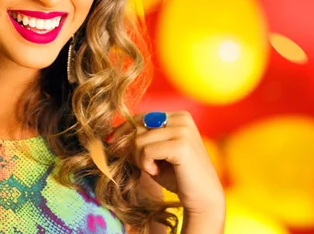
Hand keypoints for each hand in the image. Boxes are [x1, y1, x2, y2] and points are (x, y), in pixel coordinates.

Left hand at [108, 111, 224, 215]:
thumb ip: (138, 141)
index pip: (139, 117)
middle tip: (144, 165)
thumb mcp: (155, 153)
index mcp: (177, 116)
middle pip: (137, 127)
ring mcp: (183, 130)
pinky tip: (156, 171)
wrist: (203, 199)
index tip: (110, 143)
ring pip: (139, 140)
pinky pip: (146, 151)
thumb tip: (111, 136)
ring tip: (153, 169)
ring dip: (139, 159)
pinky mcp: (181, 145)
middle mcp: (181, 118)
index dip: (123, 131)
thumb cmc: (177, 177)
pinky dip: (146, 164)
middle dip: (132, 149)